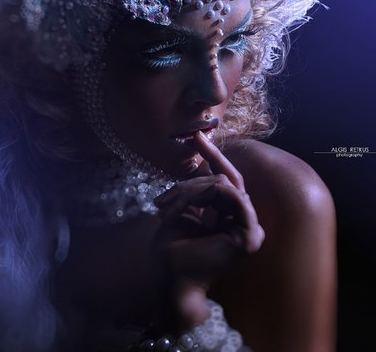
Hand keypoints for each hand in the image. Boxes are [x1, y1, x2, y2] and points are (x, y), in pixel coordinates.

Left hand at [151, 131, 264, 331]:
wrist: (169, 279)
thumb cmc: (172, 250)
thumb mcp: (184, 208)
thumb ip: (199, 188)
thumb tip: (201, 157)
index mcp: (231, 215)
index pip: (226, 178)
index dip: (213, 154)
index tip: (196, 135)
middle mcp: (244, 220)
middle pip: (223, 178)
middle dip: (191, 181)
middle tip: (164, 199)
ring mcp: (250, 227)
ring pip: (222, 184)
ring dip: (190, 192)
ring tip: (166, 210)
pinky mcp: (249, 234)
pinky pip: (233, 194)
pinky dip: (205, 194)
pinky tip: (187, 207)